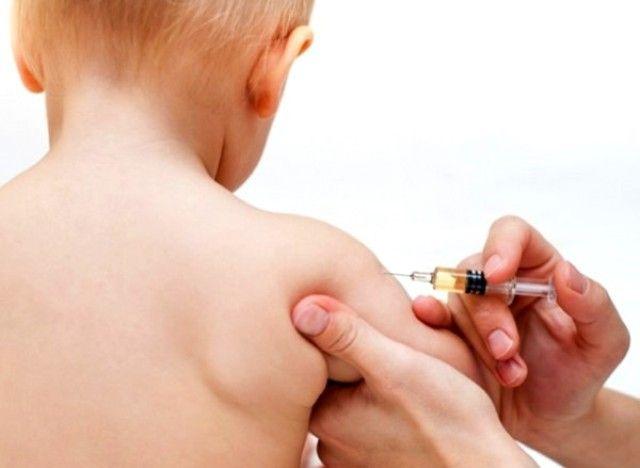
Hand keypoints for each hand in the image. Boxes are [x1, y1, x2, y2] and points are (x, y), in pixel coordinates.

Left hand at [291, 296, 533, 467]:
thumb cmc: (447, 422)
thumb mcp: (394, 365)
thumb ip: (347, 335)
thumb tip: (302, 309)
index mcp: (326, 418)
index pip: (312, 366)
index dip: (334, 340)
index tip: (362, 331)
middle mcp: (331, 444)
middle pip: (331, 385)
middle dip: (354, 364)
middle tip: (389, 353)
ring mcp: (353, 458)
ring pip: (351, 404)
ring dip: (370, 386)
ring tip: (402, 376)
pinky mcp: (375, 464)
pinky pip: (368, 425)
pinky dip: (382, 409)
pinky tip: (407, 403)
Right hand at [412, 216, 630, 458]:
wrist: (547, 421)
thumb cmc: (576, 374)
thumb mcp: (604, 342)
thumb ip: (594, 305)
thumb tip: (567, 271)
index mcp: (539, 270)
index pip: (513, 234)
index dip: (500, 246)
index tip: (497, 275)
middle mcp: (502, 282)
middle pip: (477, 270)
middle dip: (490, 314)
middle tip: (508, 351)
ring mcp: (473, 307)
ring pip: (457, 300)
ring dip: (478, 339)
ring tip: (509, 374)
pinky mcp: (452, 331)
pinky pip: (432, 317)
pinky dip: (429, 318)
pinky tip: (429, 321)